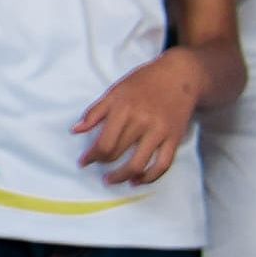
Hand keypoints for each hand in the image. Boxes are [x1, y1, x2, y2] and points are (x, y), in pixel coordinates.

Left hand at [71, 50, 205, 186]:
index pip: (103, 143)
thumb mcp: (115, 91)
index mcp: (124, 109)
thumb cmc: (144, 82)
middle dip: (103, 164)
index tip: (84, 161)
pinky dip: (149, 177)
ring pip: (138, 165)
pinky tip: (136, 180)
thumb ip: (94, 112)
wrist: (180, 75)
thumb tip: (75, 130)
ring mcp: (160, 132)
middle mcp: (142, 122)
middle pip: (117, 154)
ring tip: (111, 180)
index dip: (91, 156)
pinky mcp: (174, 138)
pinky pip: (162, 165)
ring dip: (121, 177)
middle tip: (97, 166)